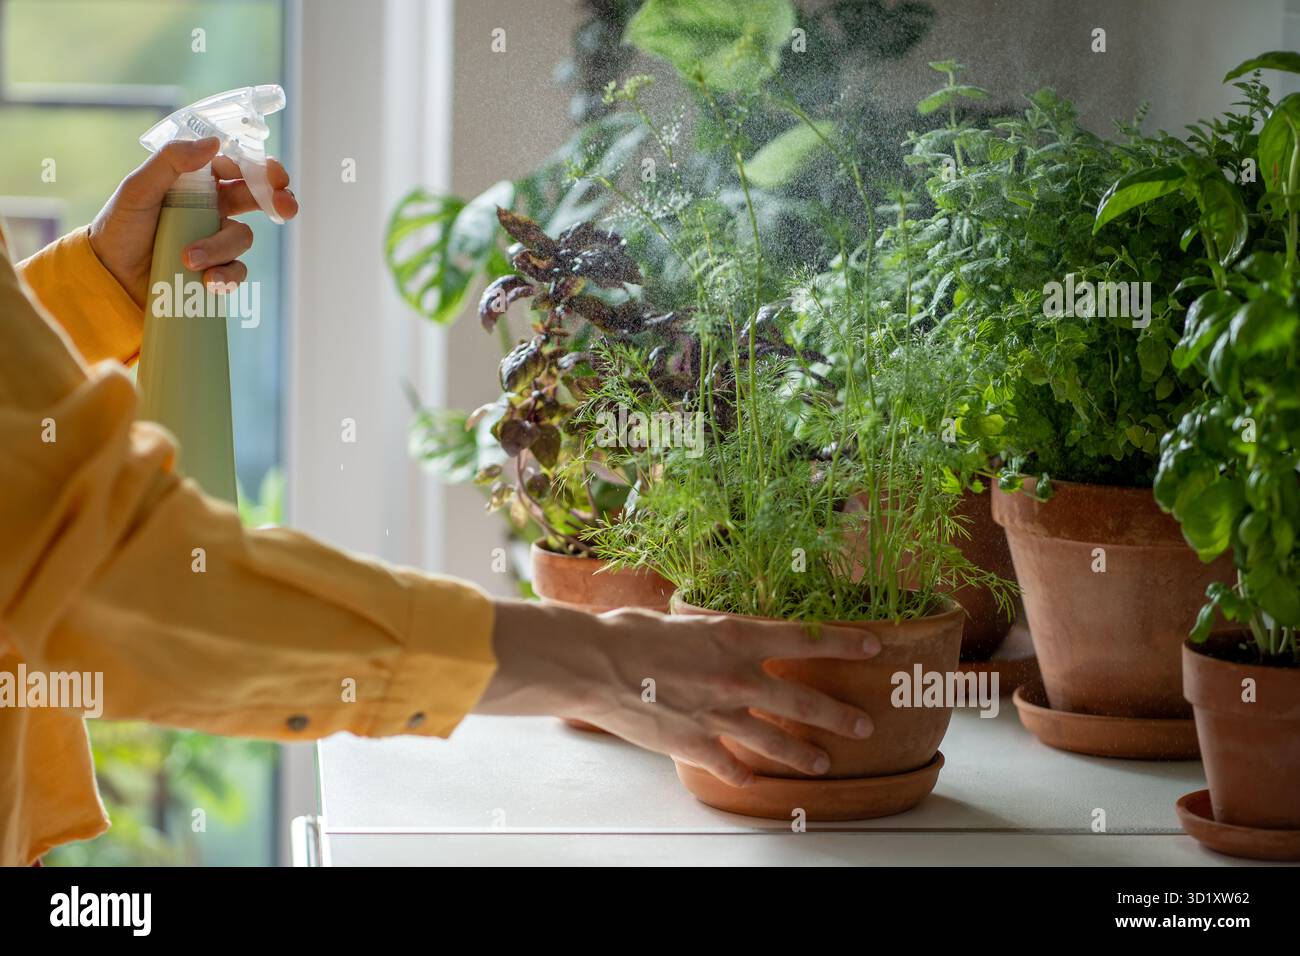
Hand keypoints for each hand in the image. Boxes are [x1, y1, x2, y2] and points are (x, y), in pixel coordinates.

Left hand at [87, 137, 298, 307]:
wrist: (108, 277)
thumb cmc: (119, 228)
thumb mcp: (137, 190)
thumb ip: (171, 162)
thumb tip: (213, 143)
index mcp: (196, 182)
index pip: (236, 168)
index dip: (262, 170)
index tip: (276, 177)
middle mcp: (211, 208)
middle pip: (257, 198)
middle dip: (277, 200)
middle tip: (286, 206)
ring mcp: (215, 240)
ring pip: (241, 238)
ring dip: (220, 248)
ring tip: (189, 260)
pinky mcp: (215, 270)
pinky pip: (236, 271)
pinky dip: (225, 276)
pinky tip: (207, 281)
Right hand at [478, 599, 878, 786]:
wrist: (594, 665)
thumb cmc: (629, 632)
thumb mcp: (680, 619)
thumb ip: (710, 633)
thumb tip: (720, 634)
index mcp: (736, 637)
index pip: (805, 639)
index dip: (843, 642)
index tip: (873, 646)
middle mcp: (738, 678)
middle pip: (803, 701)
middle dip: (839, 715)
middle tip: (864, 725)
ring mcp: (719, 715)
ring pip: (775, 740)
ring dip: (803, 753)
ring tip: (823, 763)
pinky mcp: (695, 744)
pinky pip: (730, 765)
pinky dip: (743, 774)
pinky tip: (754, 781)